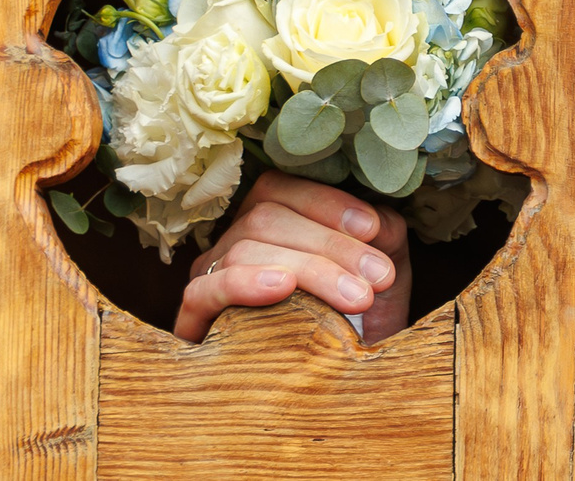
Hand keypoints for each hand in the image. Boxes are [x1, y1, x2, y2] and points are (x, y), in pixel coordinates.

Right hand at [176, 171, 411, 342]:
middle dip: (330, 246)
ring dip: (308, 270)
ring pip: (244, 250)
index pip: (283, 188)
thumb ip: (381, 234)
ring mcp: (209, 278)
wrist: (333, 385)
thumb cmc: (355, 316)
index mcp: (270, 218)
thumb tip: (372, 223)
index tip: (373, 229)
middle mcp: (233, 242)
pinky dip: (242, 283)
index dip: (328, 204)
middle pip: (266, 218)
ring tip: (356, 297)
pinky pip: (203, 290)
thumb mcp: (375, 269)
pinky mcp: (193, 319)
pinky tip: (282, 288)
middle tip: (377, 279)